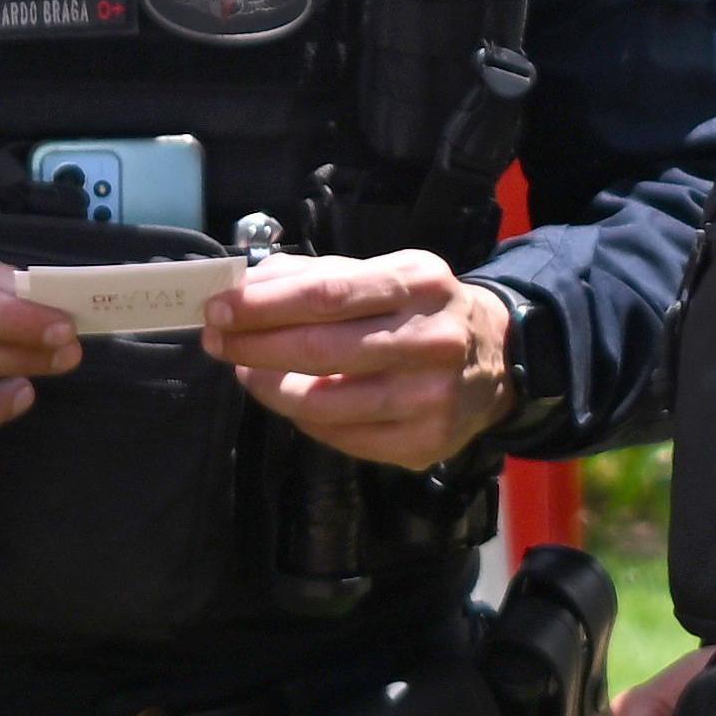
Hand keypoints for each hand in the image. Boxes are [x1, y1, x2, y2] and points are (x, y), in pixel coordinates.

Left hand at [208, 251, 514, 472]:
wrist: (498, 356)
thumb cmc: (421, 310)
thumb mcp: (384, 273)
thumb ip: (317, 277)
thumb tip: (245, 286)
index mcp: (419, 282)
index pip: (326, 295)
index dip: (262, 305)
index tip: (218, 308)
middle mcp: (431, 339)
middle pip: (320, 350)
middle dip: (254, 344)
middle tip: (217, 340)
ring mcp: (431, 397)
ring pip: (323, 403)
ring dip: (269, 388)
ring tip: (249, 370)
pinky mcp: (424, 442)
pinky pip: (340, 437)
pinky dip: (303, 418)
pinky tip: (292, 399)